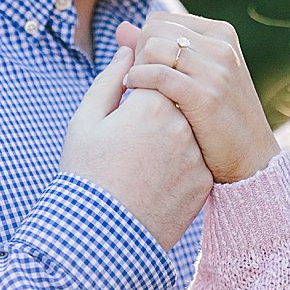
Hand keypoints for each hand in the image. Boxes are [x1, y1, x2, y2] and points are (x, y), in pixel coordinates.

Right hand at [59, 46, 212, 250]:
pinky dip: (180, 161)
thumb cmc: (84, 174)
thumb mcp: (86, 121)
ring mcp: (197, 155)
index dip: (143, 77)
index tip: (128, 93)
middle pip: (176, 97)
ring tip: (141, 156)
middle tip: (132, 133)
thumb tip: (128, 49)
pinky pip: (196, 157)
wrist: (97, 239)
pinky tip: (154, 175)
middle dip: (158, 105)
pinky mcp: (204, 181)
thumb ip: (111, 78)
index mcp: (153, 104)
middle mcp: (182, 125)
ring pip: (189, 127)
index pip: (159, 69)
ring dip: (171, 132)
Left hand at [119, 14, 280, 183]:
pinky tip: (133, 93)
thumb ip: (160, 47)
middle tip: (137, 81)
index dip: (142, 43)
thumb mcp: (197, 74)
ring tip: (135, 88)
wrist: (252, 158)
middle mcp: (221, 46)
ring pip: (153, 47)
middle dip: (137, 53)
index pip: (160, 20)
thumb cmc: (219, 117)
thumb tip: (122, 27)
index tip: (144, 69)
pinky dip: (138, 80)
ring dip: (136, 67)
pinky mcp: (205, 96)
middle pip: (153, 30)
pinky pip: (158, 74)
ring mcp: (215, 70)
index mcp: (220, 33)